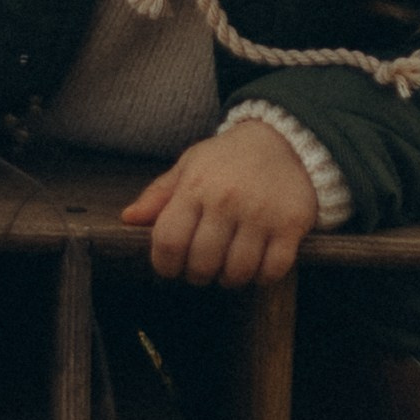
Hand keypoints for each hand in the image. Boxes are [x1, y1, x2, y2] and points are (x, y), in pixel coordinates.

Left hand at [121, 118, 320, 286]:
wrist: (286, 141)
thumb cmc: (229, 158)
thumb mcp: (190, 165)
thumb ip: (159, 194)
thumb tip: (128, 219)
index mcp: (196, 186)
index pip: (168, 242)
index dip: (164, 265)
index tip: (171, 267)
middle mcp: (227, 200)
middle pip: (202, 263)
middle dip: (197, 275)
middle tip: (202, 268)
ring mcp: (261, 214)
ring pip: (237, 272)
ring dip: (229, 279)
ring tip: (228, 268)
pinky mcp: (291, 225)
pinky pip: (272, 270)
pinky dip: (261, 277)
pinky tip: (256, 265)